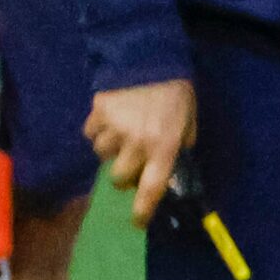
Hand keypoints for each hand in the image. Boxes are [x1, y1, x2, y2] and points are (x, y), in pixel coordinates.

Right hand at [87, 79, 195, 229]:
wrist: (150, 56)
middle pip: (118, 178)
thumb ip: (180, 146)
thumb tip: (170, 169)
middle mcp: (137, 143)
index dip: (143, 210)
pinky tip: (111, 117)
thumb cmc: (175, 91)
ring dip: (110, 148)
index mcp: (164, 146)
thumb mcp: (188, 120)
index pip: (151, 188)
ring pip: (101, 155)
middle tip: (131, 160)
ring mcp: (115, 129)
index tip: (138, 223)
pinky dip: (98, 129)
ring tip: (123, 130)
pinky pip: (91, 133)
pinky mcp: (97, 114)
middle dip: (123, 173)